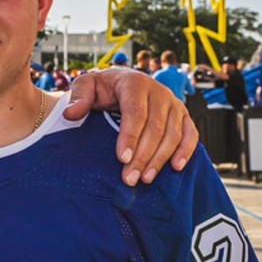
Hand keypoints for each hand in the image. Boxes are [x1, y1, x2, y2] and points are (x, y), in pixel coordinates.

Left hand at [64, 67, 197, 185]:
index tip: (121, 159)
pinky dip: (186, 150)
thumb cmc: (102, 87)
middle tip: (130, 178)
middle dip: (143, 155)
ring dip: (161, 159)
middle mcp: (159, 91)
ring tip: (146, 179)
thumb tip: (71, 114)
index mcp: (135, 83)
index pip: (135, 112)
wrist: (121, 83)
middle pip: (155, 127)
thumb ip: (78, 97)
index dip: (130, 136)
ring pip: (173, 133)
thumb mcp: (86, 85)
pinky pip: (190, 133)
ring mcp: (174, 104)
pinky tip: (176, 167)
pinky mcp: (183, 115)